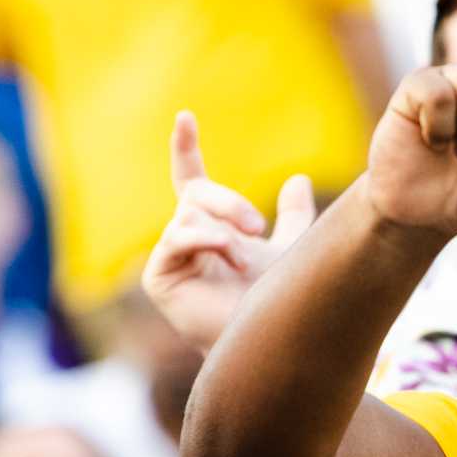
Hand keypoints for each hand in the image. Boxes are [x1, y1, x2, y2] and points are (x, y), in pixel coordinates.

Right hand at [143, 110, 317, 351]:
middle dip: (228, 202)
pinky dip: (207, 242)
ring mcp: (169, 257)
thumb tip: (297, 179)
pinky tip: (230, 258)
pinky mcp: (159, 278)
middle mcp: (186, 237)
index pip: (190, 178)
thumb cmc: (278, 301)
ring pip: (189, 214)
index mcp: (210, 226)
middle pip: (197, 193)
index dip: (185, 148)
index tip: (185, 117)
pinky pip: (176, 239)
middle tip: (257, 226)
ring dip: (224, 231)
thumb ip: (293, 218)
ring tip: (245, 256)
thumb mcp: (290, 249)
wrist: (271, 339)